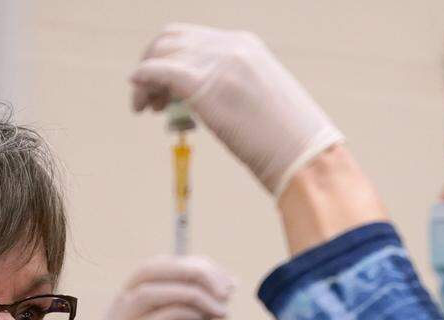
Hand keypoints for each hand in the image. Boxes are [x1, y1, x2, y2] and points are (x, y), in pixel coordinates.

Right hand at [48, 255, 234, 319]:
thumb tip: (207, 310)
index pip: (150, 273)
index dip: (189, 268)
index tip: (224, 281)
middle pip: (148, 271)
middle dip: (192, 269)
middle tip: (228, 285)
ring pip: (149, 290)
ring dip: (192, 289)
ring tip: (223, 304)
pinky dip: (184, 313)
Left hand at [131, 23, 343, 195]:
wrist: (305, 157)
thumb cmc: (289, 141)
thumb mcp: (262, 98)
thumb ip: (232, 88)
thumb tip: (204, 101)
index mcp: (246, 45)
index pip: (193, 39)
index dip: (171, 59)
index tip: (165, 90)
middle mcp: (230, 46)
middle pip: (172, 39)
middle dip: (153, 63)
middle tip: (150, 99)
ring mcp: (218, 64)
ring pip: (161, 54)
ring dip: (145, 78)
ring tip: (146, 108)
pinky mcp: (204, 87)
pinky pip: (158, 72)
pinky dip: (141, 82)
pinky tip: (138, 101)